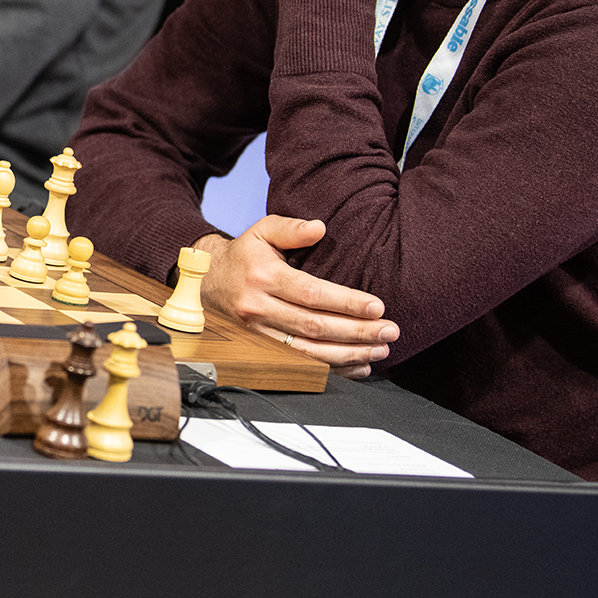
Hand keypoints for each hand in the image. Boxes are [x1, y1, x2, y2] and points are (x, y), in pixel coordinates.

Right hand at [195, 217, 397, 378]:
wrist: (207, 282)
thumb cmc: (244, 256)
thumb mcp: (262, 231)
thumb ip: (291, 228)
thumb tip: (320, 228)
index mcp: (263, 277)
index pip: (310, 293)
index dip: (346, 302)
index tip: (377, 307)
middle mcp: (259, 308)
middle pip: (314, 326)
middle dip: (357, 331)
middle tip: (389, 332)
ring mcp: (258, 333)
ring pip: (309, 351)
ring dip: (349, 354)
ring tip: (380, 350)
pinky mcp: (261, 349)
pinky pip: (300, 364)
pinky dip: (332, 370)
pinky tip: (358, 366)